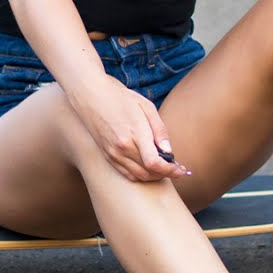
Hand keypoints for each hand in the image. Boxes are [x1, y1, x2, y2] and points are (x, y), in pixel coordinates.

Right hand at [68, 74, 192, 183]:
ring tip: (165, 169)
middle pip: (148, 173)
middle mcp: (122, 147)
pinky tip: (149, 169)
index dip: (170, 171)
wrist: (90, 96)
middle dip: (166, 174)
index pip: (154, 163)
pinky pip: (127, 173)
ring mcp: (113, 154)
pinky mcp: (107, 156)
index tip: (181, 169)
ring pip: (138, 176)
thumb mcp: (146, 107)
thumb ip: (159, 130)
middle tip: (177, 170)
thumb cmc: (120, 98)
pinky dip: (141, 175)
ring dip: (154, 177)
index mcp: (134, 134)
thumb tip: (169, 151)